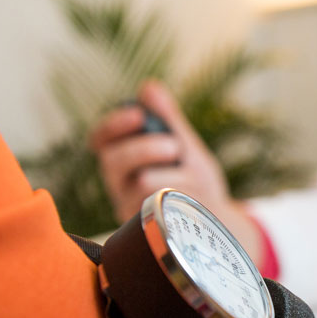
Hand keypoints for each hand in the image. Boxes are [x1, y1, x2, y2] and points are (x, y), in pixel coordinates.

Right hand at [90, 79, 262, 260]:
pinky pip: (159, 208)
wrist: (215, 220)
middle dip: (145, 148)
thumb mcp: (186, 147)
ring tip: (192, 179)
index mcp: (122, 157)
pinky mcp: (145, 230)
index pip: (101, 138)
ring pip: (141, 184)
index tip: (138, 114)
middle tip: (174, 147)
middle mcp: (118, 183)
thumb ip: (168, 120)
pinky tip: (192, 198)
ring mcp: (128, 207)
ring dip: (174, 175)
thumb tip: (148, 87)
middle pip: (114, 160)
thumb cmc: (195, 180)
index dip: (113, 125)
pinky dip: (182, 197)